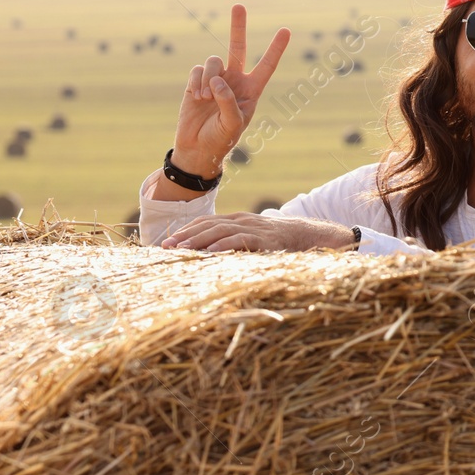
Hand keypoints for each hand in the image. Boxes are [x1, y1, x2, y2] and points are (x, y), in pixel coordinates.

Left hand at [161, 213, 354, 251]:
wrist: (307, 235)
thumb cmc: (277, 241)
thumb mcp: (252, 238)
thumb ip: (233, 241)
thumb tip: (210, 255)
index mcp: (237, 220)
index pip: (206, 221)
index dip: (187, 230)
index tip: (169, 241)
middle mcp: (242, 220)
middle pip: (208, 225)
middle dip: (186, 235)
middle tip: (167, 246)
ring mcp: (252, 228)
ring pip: (220, 231)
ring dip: (198, 240)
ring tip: (182, 249)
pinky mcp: (263, 239)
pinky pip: (240, 240)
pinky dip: (224, 245)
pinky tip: (210, 252)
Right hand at [171, 5, 289, 175]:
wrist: (197, 147)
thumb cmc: (221, 138)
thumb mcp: (232, 123)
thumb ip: (228, 101)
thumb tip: (218, 79)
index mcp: (252, 90)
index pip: (267, 66)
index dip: (276, 49)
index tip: (286, 30)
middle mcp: (235, 80)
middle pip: (238, 48)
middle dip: (238, 27)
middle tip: (238, 5)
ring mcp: (215, 79)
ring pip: (214, 62)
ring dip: (209, 78)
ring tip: (206, 98)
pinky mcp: (196, 82)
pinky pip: (197, 70)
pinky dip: (196, 82)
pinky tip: (196, 97)